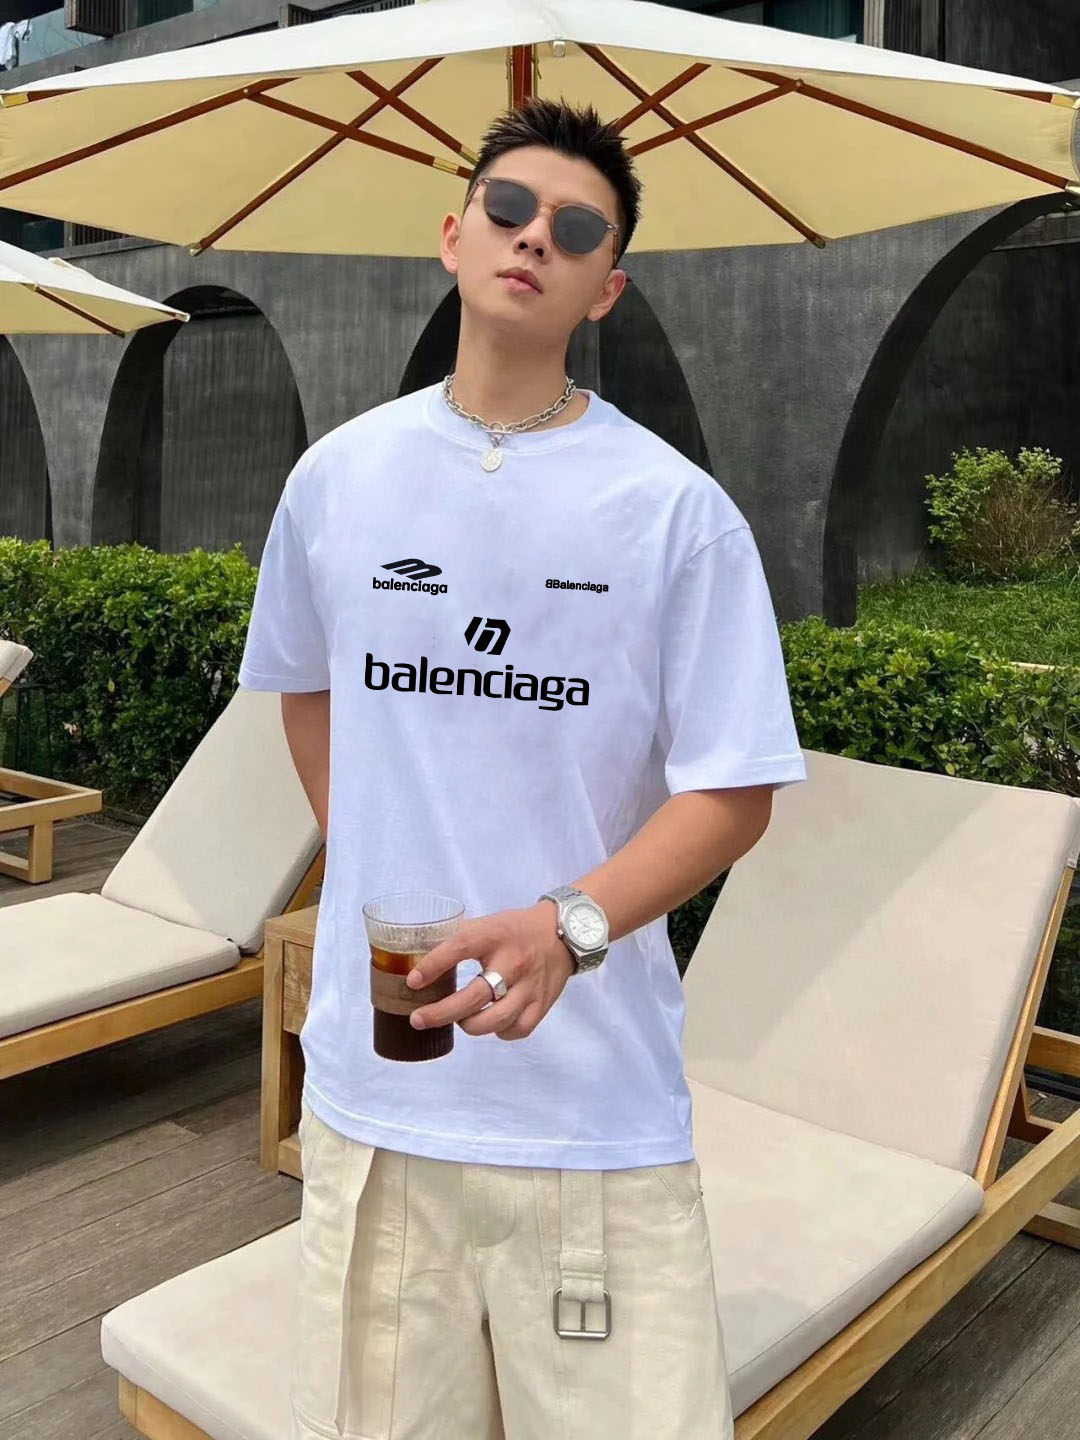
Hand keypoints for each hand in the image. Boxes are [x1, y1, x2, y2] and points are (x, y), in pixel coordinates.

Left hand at [404, 902, 574, 1040]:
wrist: (563, 933)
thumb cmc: (516, 929)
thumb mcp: (487, 923)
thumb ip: (458, 937)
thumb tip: (420, 952)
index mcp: (495, 935)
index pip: (460, 947)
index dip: (433, 965)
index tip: (412, 981)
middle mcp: (513, 962)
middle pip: (475, 996)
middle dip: (441, 1013)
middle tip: (418, 1019)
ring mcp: (530, 986)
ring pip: (496, 1019)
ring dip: (469, 1025)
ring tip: (458, 1020)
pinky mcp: (542, 1004)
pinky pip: (516, 1029)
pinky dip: (498, 1031)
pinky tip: (490, 1023)